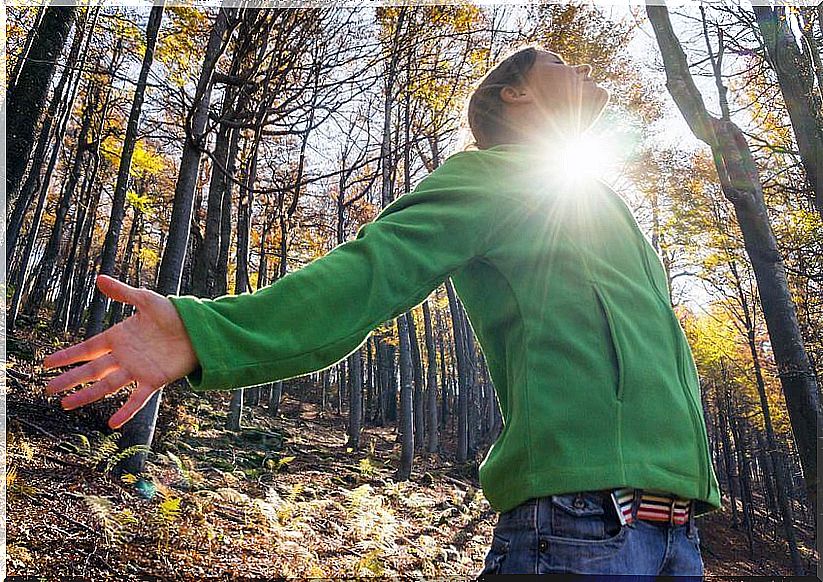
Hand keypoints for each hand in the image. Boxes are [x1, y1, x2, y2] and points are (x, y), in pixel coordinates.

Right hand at [43, 275, 199, 428]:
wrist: (199, 329)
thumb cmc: (173, 314)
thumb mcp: (146, 300)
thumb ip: (123, 293)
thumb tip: (99, 279)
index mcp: (119, 337)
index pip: (86, 349)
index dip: (67, 356)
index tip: (46, 363)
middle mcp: (124, 356)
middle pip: (91, 370)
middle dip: (70, 379)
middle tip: (48, 389)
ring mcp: (137, 370)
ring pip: (106, 385)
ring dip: (87, 395)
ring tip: (66, 404)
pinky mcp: (154, 380)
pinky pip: (137, 399)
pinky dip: (126, 410)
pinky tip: (112, 422)